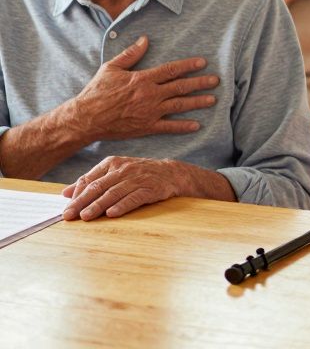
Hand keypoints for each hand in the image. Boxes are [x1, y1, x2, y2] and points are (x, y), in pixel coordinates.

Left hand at [61, 157, 213, 219]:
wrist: (173, 173)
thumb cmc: (140, 174)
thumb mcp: (116, 172)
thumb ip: (92, 181)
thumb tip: (65, 193)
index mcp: (112, 163)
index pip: (89, 179)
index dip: (76, 195)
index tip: (65, 209)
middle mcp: (123, 169)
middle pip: (98, 187)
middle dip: (81, 202)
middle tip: (69, 215)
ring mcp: (138, 178)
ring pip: (113, 193)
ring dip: (98, 206)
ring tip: (85, 217)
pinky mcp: (151, 188)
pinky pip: (134, 198)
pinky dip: (122, 206)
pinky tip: (112, 214)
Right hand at [70, 36, 218, 143]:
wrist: (86, 118)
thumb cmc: (96, 92)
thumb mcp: (111, 68)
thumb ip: (130, 54)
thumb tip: (145, 39)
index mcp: (142, 79)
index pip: (171, 70)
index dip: (188, 66)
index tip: (202, 63)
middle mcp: (150, 95)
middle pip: (180, 87)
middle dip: (200, 83)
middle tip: (216, 80)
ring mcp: (150, 112)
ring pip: (179, 105)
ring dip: (197, 102)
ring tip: (213, 99)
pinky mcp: (146, 127)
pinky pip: (169, 127)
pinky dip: (184, 126)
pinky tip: (197, 125)